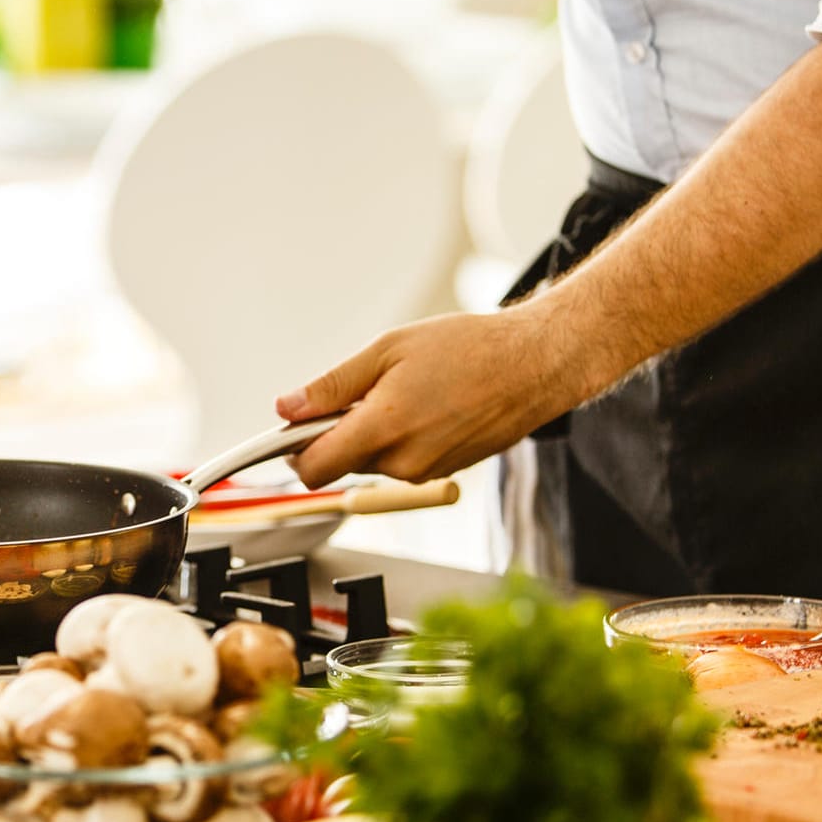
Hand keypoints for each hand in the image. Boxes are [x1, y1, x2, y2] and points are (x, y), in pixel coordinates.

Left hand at [275, 309, 591, 487]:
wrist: (534, 365)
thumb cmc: (468, 349)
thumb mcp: (387, 350)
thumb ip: (332, 385)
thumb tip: (287, 408)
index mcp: (382, 429)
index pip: (314, 469)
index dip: (293, 451)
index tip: (290, 430)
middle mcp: (403, 462)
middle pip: (341, 463)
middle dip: (337, 432)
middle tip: (361, 389)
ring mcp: (426, 472)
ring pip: (373, 462)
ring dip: (371, 433)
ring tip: (403, 390)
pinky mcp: (444, 472)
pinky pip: (402, 462)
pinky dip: (400, 439)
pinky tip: (425, 405)